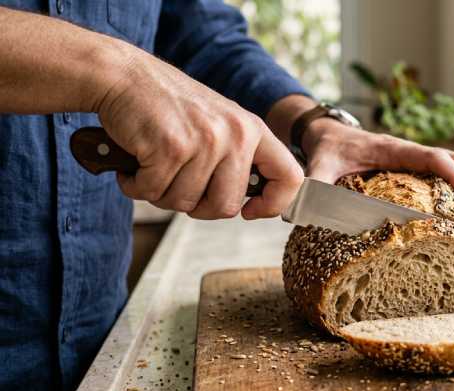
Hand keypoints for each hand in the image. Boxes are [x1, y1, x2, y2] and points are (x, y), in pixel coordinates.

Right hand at [95, 46, 303, 218]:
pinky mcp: (172, 147)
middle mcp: (236, 134)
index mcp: (253, 130)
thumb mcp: (218, 125)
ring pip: (185, 203)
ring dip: (161, 193)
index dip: (273, 205)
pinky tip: (135, 163)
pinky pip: (154, 192)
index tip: (249, 212)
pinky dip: (136, 185)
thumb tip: (248, 206)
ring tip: (153, 165)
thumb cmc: (168, 107)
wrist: (124, 76)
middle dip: (197, 207)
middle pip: (227, 207)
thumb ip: (237, 159)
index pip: (290, 177)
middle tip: (177, 185)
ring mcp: (206, 140)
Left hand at [302, 119, 453, 214]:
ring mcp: (417, 159)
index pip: (433, 158)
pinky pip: (449, 175)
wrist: (327, 135)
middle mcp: (411, 152)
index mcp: (393, 149)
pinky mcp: (417, 168)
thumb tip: (300, 212)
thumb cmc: (326, 151)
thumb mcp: (317, 167)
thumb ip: (312, 186)